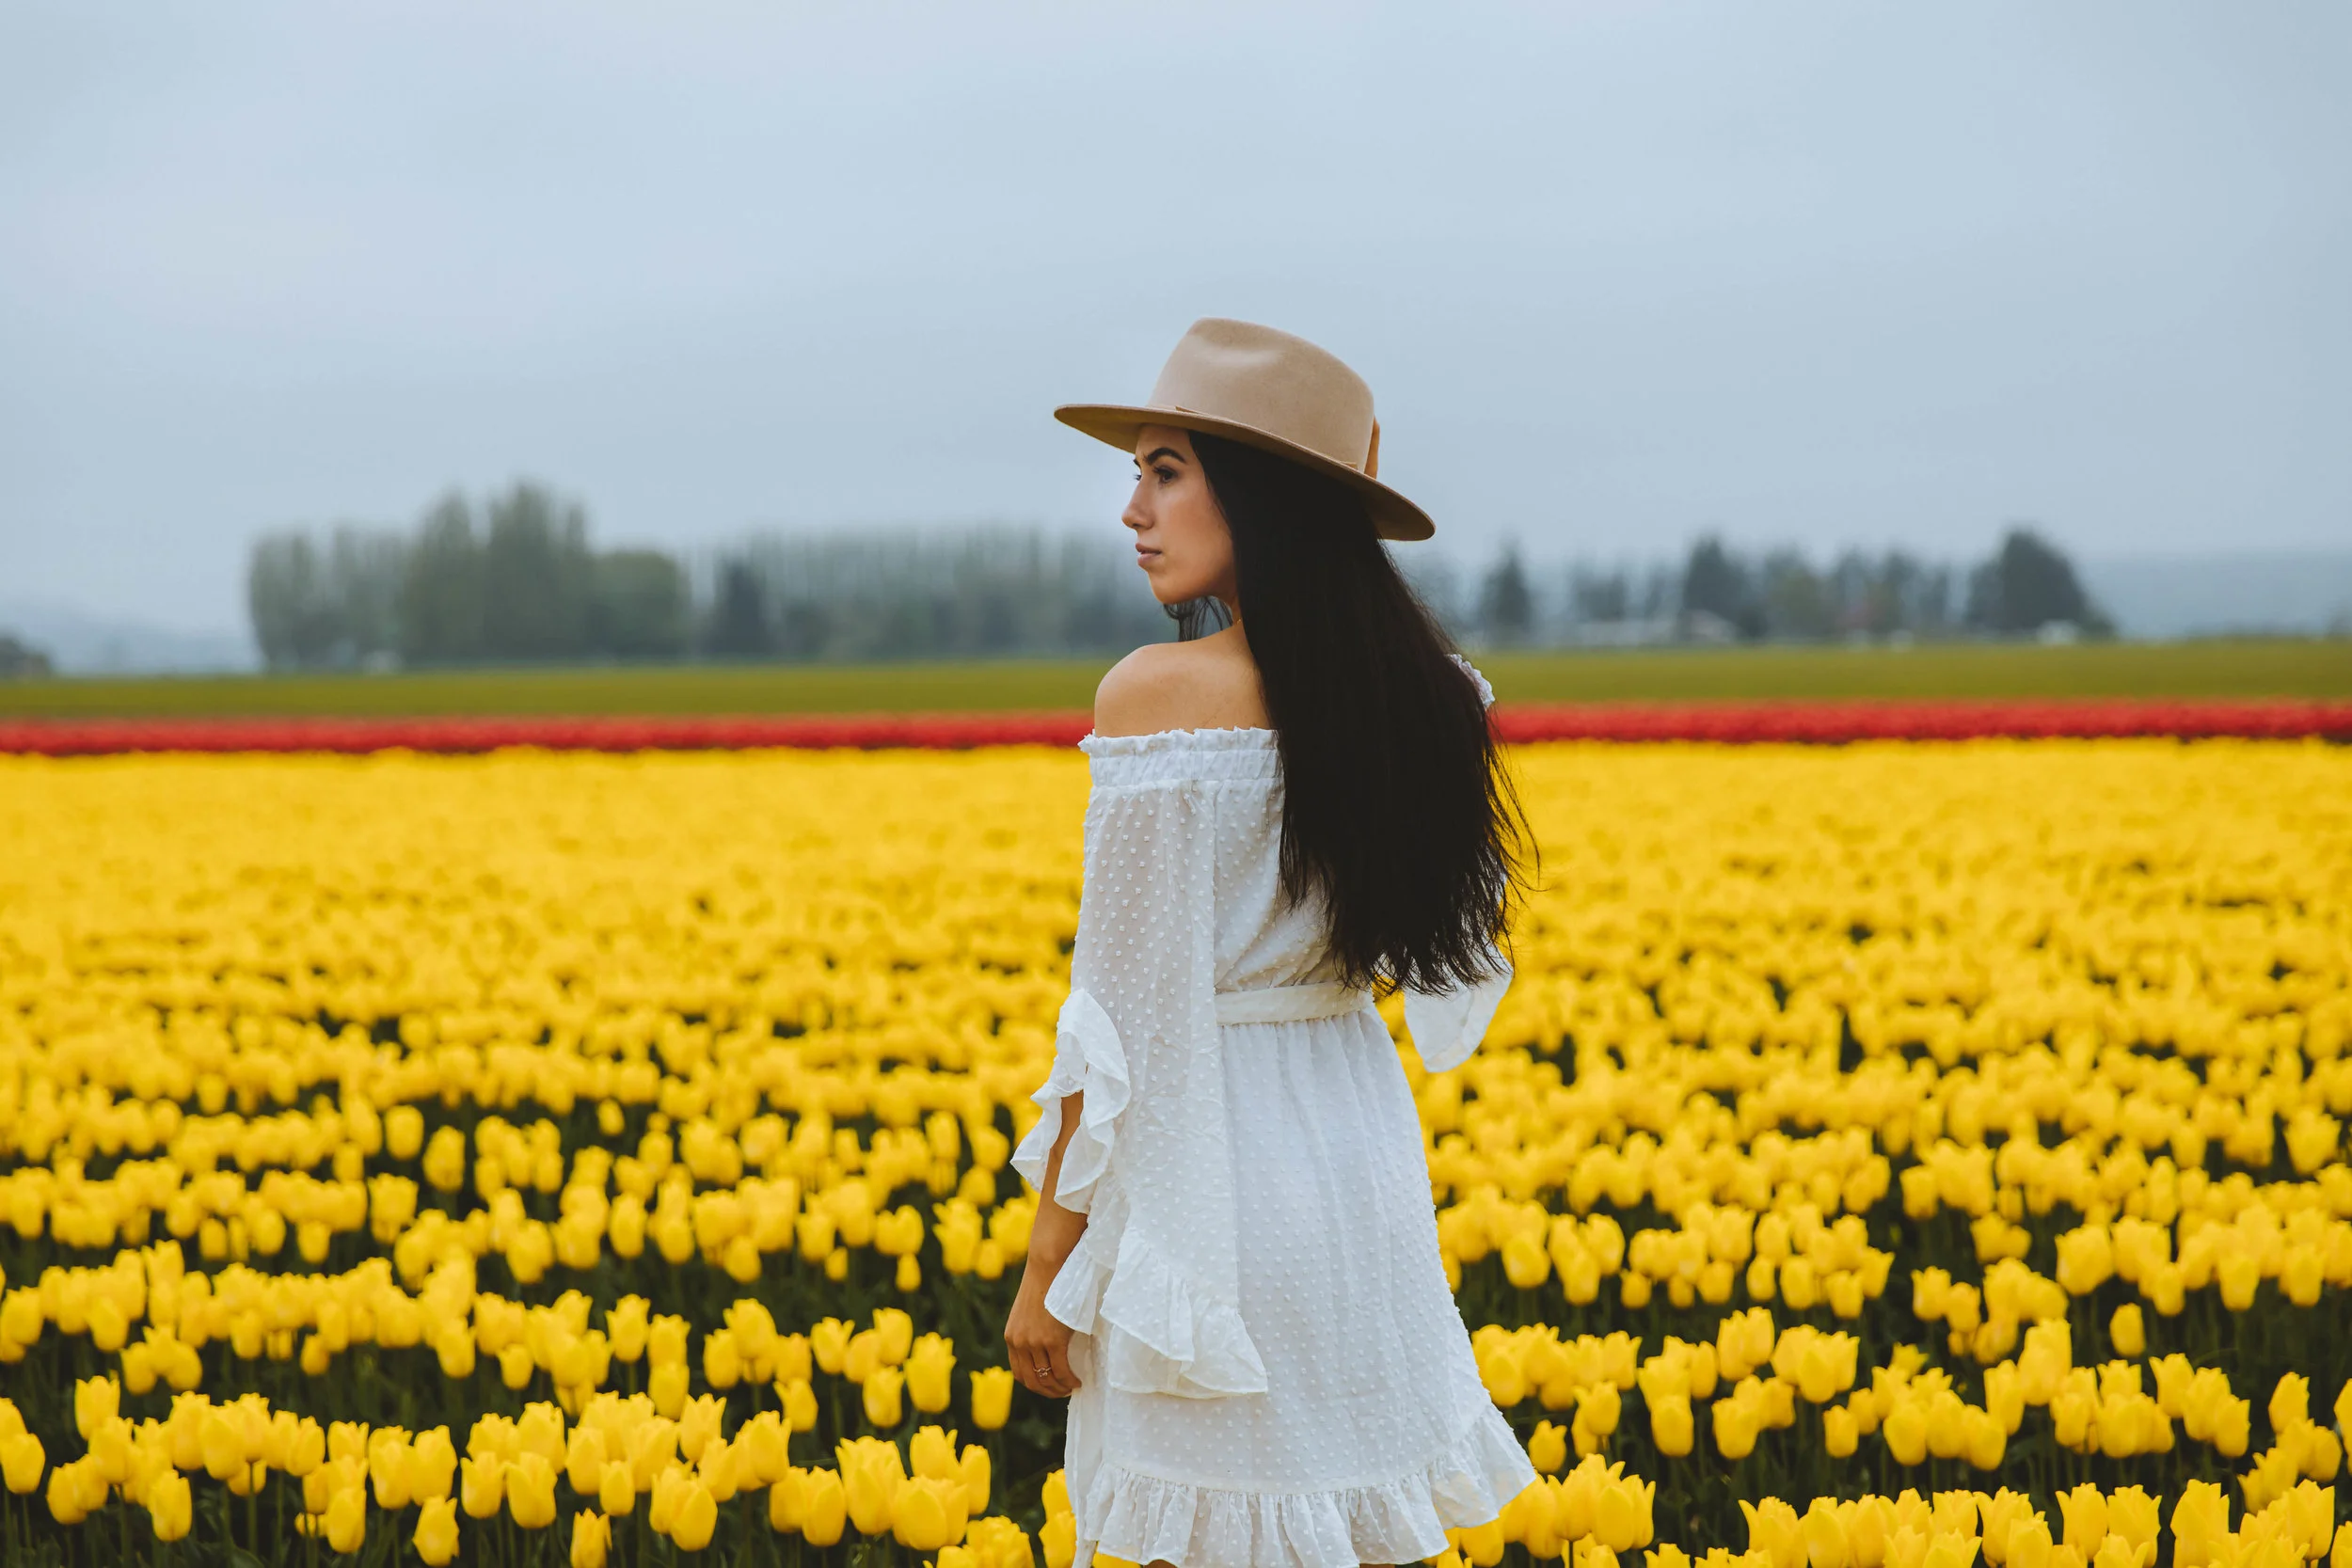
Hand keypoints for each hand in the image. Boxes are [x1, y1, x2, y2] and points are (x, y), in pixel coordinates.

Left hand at [1004, 1249, 1080, 1399]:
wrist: (1049, 1263)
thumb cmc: (1044, 1281)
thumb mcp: (1029, 1309)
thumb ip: (1032, 1329)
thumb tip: (1046, 1344)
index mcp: (1011, 1337)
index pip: (1019, 1374)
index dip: (1035, 1385)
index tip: (1050, 1386)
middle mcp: (1019, 1343)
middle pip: (1033, 1381)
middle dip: (1048, 1391)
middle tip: (1063, 1391)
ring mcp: (1035, 1343)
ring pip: (1048, 1378)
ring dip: (1061, 1388)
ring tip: (1072, 1386)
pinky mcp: (1052, 1340)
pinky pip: (1062, 1370)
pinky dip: (1070, 1380)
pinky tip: (1078, 1381)